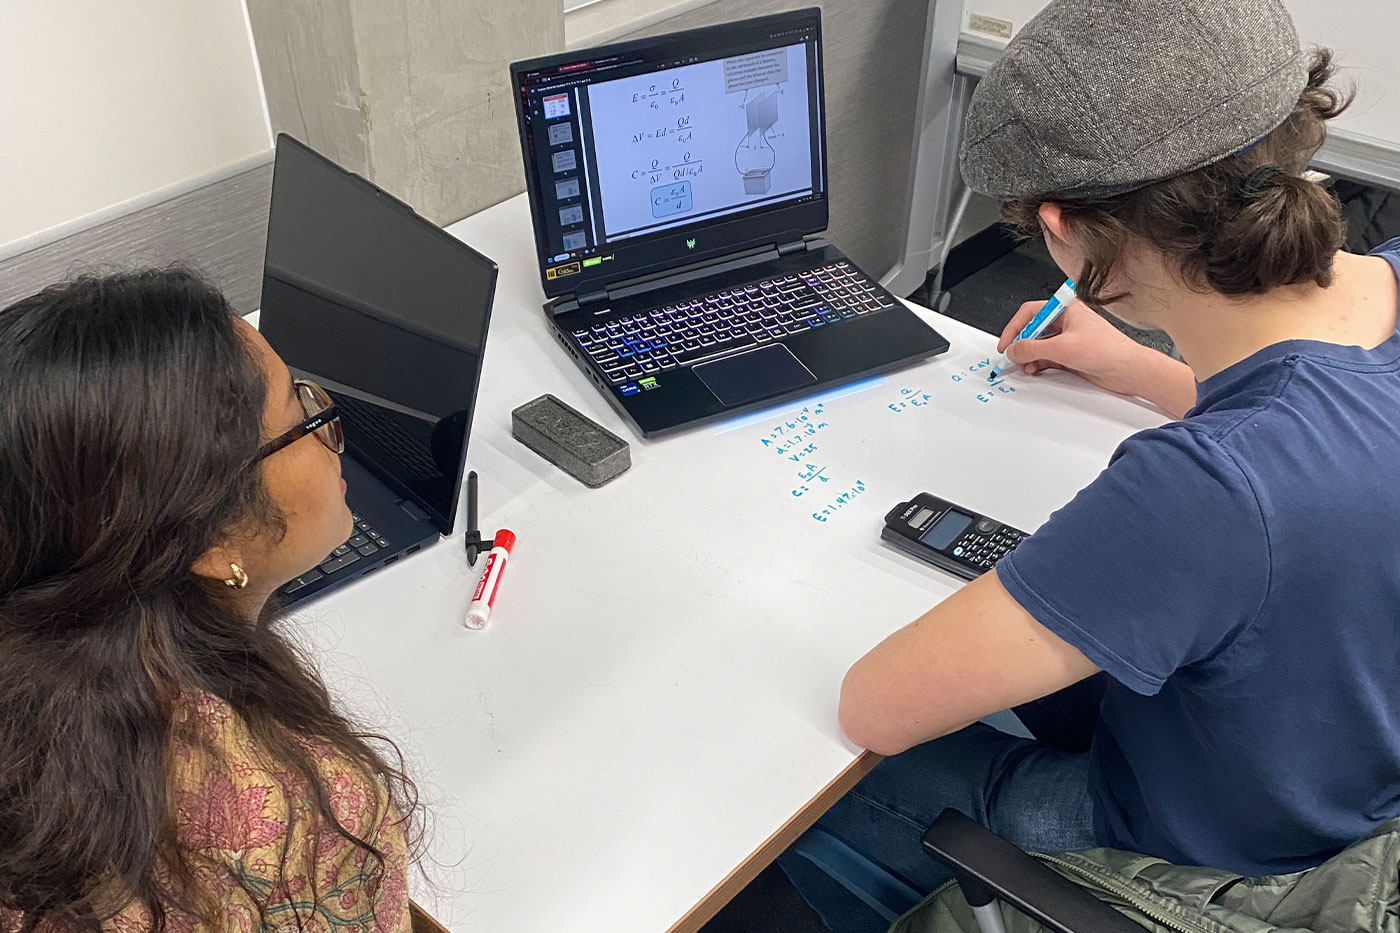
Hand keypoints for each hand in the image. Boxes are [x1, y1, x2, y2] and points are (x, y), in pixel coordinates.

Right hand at [998, 298, 1195, 417]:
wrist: (1129, 370)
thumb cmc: (1108, 350)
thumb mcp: (1062, 348)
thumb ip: (1032, 348)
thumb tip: (1014, 350)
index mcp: (1066, 309)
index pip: (1030, 312)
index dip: (1014, 328)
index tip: (1006, 344)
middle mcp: (1067, 322)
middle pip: (1033, 329)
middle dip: (1022, 344)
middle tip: (1014, 357)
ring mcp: (1069, 339)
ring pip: (1039, 345)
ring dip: (1030, 356)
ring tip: (1026, 366)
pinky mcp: (1072, 355)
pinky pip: (1048, 357)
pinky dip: (1039, 363)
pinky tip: (1036, 369)